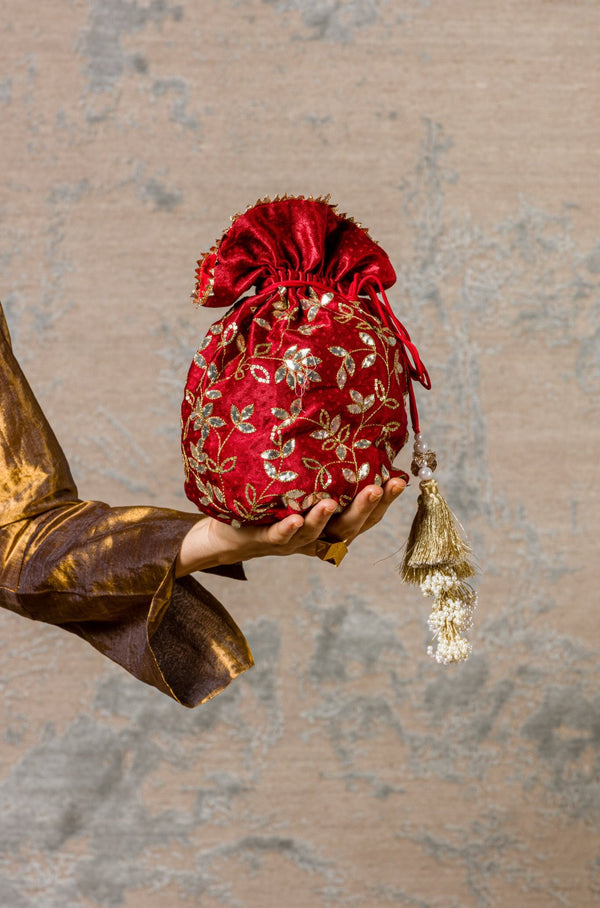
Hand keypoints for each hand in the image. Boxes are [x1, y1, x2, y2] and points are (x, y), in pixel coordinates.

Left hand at [175, 477, 405, 576]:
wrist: (228, 529)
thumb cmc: (271, 499)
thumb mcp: (301, 481)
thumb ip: (323, 466)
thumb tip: (345, 423)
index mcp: (331, 521)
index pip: (365, 514)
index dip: (385, 501)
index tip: (400, 479)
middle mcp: (317, 534)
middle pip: (348, 528)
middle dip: (366, 509)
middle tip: (379, 487)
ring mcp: (291, 539)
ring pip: (315, 534)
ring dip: (325, 519)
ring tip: (332, 502)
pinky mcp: (263, 539)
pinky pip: (277, 537)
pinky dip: (288, 530)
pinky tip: (293, 518)